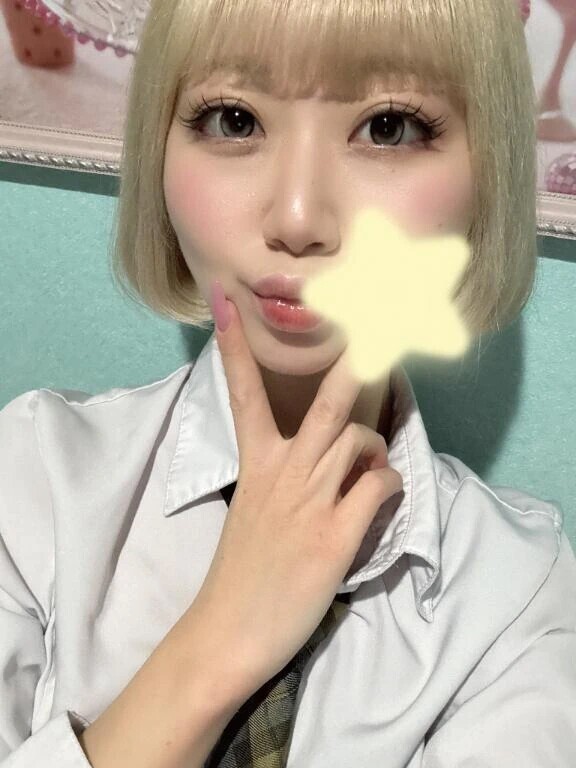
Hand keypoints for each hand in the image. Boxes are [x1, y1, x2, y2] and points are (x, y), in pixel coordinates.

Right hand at [191, 298, 402, 701]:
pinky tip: (382, 495)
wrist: (227, 630)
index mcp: (255, 465)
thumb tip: (327, 459)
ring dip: (377, 445)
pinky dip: (389, 483)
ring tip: (373, 464)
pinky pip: (377, 487)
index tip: (226, 300)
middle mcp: (283, 473)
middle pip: (325, 406)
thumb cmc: (240, 570)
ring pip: (359, 442)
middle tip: (375, 328)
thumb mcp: (252, 509)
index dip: (233, 346)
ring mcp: (309, 502)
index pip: (243, 395)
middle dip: (354, 363)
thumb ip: (283, 477)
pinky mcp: (335, 535)